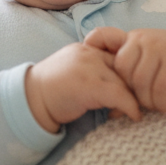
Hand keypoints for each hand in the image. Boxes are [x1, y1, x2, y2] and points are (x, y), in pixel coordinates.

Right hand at [25, 42, 141, 133]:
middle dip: (133, 86)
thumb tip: (122, 84)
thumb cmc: (52, 91)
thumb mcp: (74, 71)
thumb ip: (94, 69)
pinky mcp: (89, 85)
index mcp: (85, 48)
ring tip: (132, 112)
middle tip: (135, 103)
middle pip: (124, 67)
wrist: (30, 101)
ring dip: (133, 98)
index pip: (118, 54)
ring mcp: (88, 67)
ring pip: (125, 81)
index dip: (129, 73)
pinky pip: (120, 95)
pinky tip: (134, 116)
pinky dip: (131, 107)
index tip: (132, 90)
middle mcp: (89, 53)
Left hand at [84, 26, 165, 112]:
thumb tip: (112, 114)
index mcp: (133, 38)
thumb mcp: (147, 61)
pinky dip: (161, 103)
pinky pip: (161, 89)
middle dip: (132, 93)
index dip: (115, 73)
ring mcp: (161, 48)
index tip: (123, 87)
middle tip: (142, 102)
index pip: (113, 55)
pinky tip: (165, 106)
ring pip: (142, 82)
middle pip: (126, 72)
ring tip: (154, 105)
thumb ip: (129, 79)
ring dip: (147, 101)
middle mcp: (145, 39)